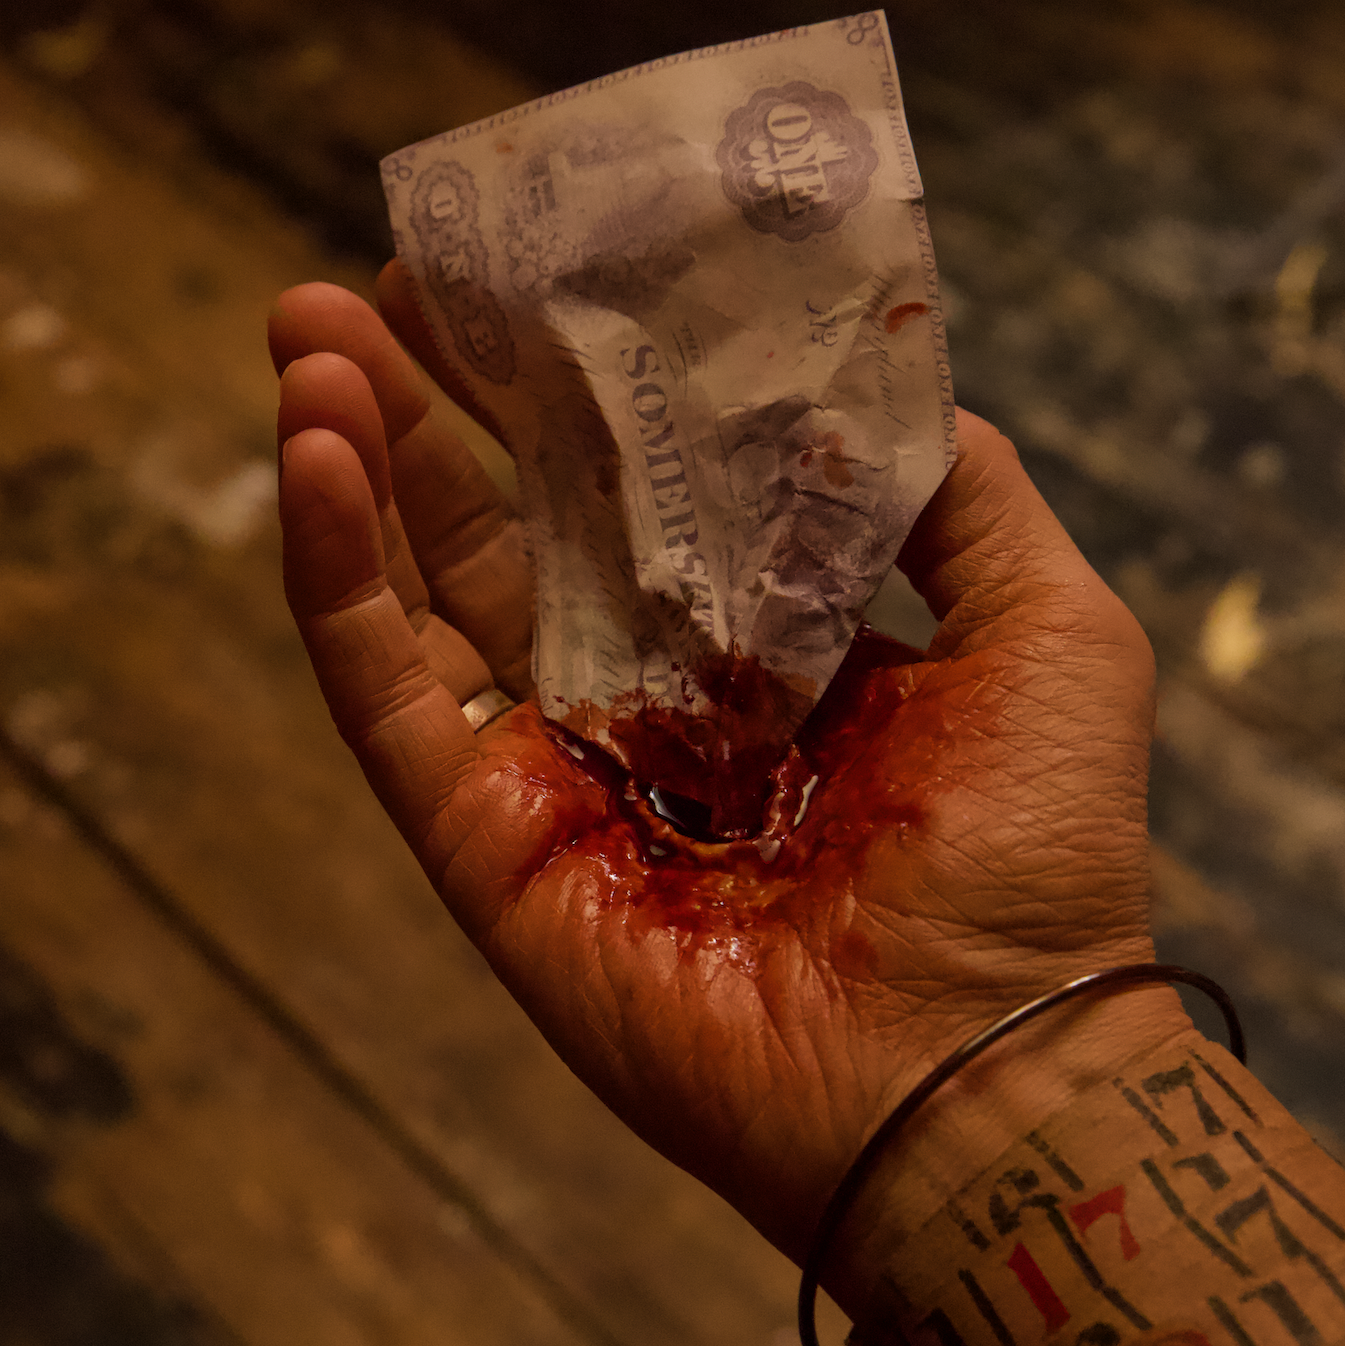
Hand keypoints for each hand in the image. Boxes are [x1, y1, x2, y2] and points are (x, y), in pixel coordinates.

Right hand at [269, 269, 1196, 1268]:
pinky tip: (314, 460)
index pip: (628, 497)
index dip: (560, 392)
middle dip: (422, 405)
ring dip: (353, 464)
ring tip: (300, 338)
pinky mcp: (482, 844)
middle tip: (346, 287)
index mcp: (754, 658)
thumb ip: (957, 499)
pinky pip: (387, 695)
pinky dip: (338, 578)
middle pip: (498, 529)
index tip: (505, 282)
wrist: (978, 1064)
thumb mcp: (1045, 627)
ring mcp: (547, 779)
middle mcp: (638, 709)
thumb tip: (872, 383)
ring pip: (420, 596)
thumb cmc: (1034, 858)